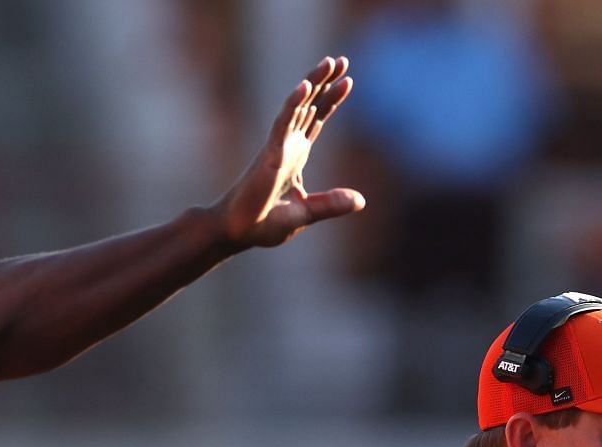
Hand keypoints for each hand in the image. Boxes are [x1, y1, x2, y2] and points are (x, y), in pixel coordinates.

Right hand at [212, 55, 363, 248]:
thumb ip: (332, 204)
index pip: (316, 119)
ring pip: (298, 106)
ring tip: (330, 62)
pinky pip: (283, 123)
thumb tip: (361, 201)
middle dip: (324, 82)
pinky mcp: (269, 154)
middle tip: (341, 60)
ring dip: (313, 83)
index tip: (347, 81)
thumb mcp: (308, 213)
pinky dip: (294, 104)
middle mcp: (287, 145)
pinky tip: (306, 87)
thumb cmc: (266, 222)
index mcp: (295, 154)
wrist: (240, 232)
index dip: (331, 100)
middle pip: (309, 105)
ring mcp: (278, 146)